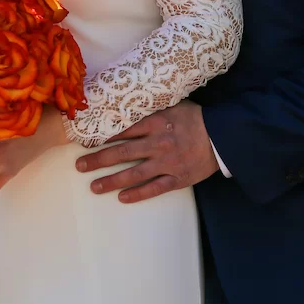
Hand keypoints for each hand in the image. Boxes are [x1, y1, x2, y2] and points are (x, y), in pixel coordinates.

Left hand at [75, 100, 218, 202]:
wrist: (224, 136)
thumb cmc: (197, 118)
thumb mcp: (173, 105)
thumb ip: (151, 108)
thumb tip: (127, 105)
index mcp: (156, 123)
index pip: (122, 130)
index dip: (102, 136)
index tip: (84, 141)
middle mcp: (158, 143)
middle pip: (121, 153)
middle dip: (98, 160)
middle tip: (79, 166)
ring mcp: (167, 162)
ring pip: (134, 174)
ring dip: (111, 181)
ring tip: (94, 187)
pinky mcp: (178, 178)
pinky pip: (154, 188)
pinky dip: (138, 194)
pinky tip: (122, 198)